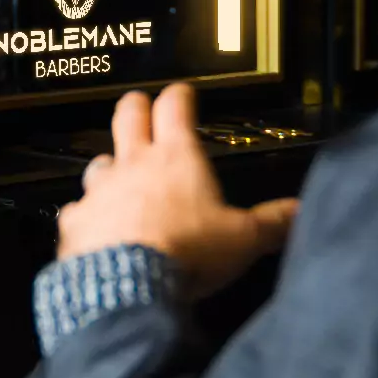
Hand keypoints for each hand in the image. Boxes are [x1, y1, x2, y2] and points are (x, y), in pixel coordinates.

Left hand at [54, 83, 297, 297]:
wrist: (129, 285)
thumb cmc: (188, 252)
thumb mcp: (243, 238)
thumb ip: (273, 222)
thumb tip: (301, 210)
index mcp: (176, 157)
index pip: (175, 107)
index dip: (180, 95)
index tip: (182, 92)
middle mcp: (134, 163)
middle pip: (128, 116)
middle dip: (136, 107)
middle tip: (140, 106)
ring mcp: (101, 190)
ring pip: (100, 161)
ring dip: (110, 164)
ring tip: (117, 174)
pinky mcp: (76, 220)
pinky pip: (78, 209)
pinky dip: (88, 214)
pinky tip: (93, 225)